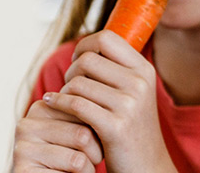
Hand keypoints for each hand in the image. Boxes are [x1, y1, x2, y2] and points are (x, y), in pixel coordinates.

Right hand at [11, 100, 103, 172]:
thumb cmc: (74, 156)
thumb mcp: (80, 131)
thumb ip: (85, 113)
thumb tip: (102, 96)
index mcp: (41, 108)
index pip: (84, 112)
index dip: (98, 131)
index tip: (93, 141)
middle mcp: (26, 125)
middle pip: (83, 135)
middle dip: (95, 152)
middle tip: (89, 159)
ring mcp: (22, 149)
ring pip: (78, 158)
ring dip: (88, 169)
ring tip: (80, 169)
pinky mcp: (22, 170)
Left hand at [42, 31, 171, 172]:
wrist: (146, 166)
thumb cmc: (132, 128)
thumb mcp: (134, 94)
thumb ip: (116, 70)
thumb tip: (85, 48)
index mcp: (144, 70)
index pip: (106, 38)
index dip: (85, 46)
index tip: (78, 62)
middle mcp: (140, 83)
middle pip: (87, 59)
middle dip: (71, 71)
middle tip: (71, 87)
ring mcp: (129, 105)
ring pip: (78, 82)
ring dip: (64, 91)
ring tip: (66, 101)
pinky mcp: (115, 126)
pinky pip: (76, 104)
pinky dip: (58, 103)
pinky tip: (52, 104)